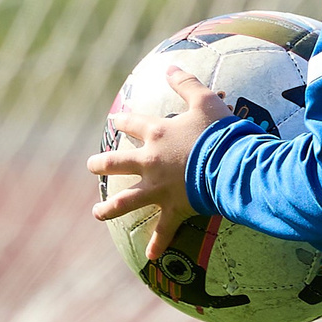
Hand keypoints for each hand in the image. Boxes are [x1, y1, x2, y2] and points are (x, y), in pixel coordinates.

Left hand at [87, 67, 234, 261]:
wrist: (230, 164)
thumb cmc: (220, 131)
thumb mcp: (205, 100)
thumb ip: (185, 83)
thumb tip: (169, 65)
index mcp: (157, 134)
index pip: (132, 123)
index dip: (122, 120)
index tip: (113, 120)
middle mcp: (151, 161)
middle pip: (116, 163)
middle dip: (101, 164)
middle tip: (90, 166)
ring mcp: (159, 187)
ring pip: (126, 200)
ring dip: (109, 209)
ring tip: (97, 214)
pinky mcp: (173, 208)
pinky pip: (163, 230)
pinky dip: (157, 244)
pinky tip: (149, 257)